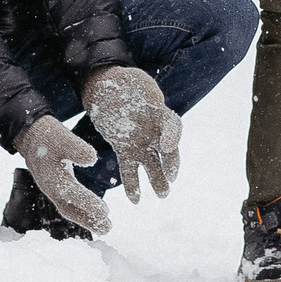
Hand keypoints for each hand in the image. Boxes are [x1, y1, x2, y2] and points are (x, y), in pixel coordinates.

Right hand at [14, 116, 110, 235]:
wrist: (31, 135)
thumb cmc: (48, 136)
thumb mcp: (63, 137)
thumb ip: (76, 148)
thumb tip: (92, 159)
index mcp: (52, 178)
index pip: (72, 194)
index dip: (88, 203)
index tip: (106, 211)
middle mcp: (50, 188)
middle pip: (70, 209)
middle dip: (89, 220)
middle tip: (108, 229)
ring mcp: (52, 190)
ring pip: (69, 209)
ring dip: (87, 219)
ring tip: (105, 228)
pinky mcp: (56, 187)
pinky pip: (69, 204)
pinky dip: (82, 211)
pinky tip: (94, 215)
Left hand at [82, 67, 180, 202]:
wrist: (107, 86)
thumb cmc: (124, 81)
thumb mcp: (134, 80)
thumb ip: (141, 92)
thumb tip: (150, 102)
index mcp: (159, 111)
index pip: (172, 125)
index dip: (173, 136)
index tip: (167, 146)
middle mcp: (154, 130)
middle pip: (166, 149)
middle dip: (170, 165)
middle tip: (171, 178)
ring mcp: (141, 141)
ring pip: (152, 164)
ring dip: (157, 180)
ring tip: (162, 195)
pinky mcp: (125, 148)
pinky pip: (130, 169)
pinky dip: (132, 184)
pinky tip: (134, 201)